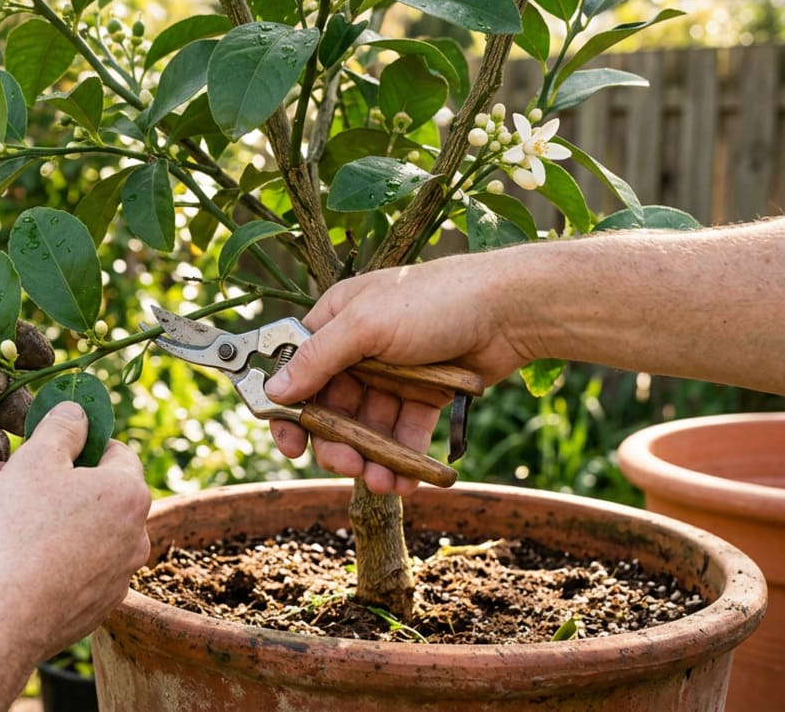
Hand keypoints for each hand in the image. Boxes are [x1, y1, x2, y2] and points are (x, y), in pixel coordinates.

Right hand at [0, 402, 150, 656]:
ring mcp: (117, 576)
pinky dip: (39, 556)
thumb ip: (62, 427)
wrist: (5, 616)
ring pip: (72, 532)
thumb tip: (78, 412)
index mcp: (130, 493)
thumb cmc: (21, 528)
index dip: (76, 443)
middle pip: (87, 495)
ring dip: (30, 518)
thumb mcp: (36, 459)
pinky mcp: (95, 607)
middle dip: (39, 483)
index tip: (41, 448)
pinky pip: (68, 568)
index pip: (114, 451)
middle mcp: (136, 536)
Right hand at [264, 254, 527, 494]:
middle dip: (336, 442)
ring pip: (368, 426)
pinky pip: (404, 433)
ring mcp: (392, 374)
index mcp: (336, 320)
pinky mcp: (424, 395)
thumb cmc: (435, 301)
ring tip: (383, 483)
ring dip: (371, 458)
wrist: (510, 311)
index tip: (289, 445)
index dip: (289, 410)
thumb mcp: (366, 325)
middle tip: (347, 466)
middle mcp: (360, 348)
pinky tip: (405, 481)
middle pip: (332, 407)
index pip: (297, 370)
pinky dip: (402, 459)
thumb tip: (274, 392)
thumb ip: (317, 359)